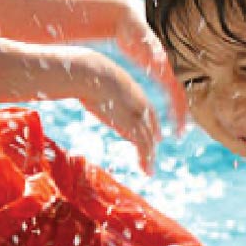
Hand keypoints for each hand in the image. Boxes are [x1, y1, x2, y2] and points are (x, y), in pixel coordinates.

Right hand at [77, 50, 159, 173]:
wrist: (93, 74)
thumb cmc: (90, 77)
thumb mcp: (101, 86)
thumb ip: (104, 94)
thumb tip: (94, 98)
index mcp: (136, 95)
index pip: (150, 115)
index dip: (152, 128)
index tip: (155, 138)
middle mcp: (142, 106)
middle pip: (151, 130)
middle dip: (151, 144)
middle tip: (150, 159)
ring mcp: (138, 116)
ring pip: (148, 142)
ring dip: (148, 158)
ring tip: (148, 171)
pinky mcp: (133, 126)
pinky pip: (143, 147)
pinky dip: (146, 160)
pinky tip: (146, 171)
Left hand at [113, 0, 187, 132]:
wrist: (126, 15)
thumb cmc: (132, 21)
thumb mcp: (139, 30)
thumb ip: (148, 42)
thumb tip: (159, 57)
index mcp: (166, 61)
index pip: (177, 90)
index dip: (179, 109)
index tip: (179, 125)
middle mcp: (168, 66)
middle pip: (180, 94)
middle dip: (181, 114)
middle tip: (179, 134)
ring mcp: (163, 67)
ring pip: (175, 93)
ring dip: (176, 111)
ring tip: (175, 130)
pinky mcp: (156, 68)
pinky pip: (166, 89)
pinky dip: (168, 103)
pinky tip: (163, 114)